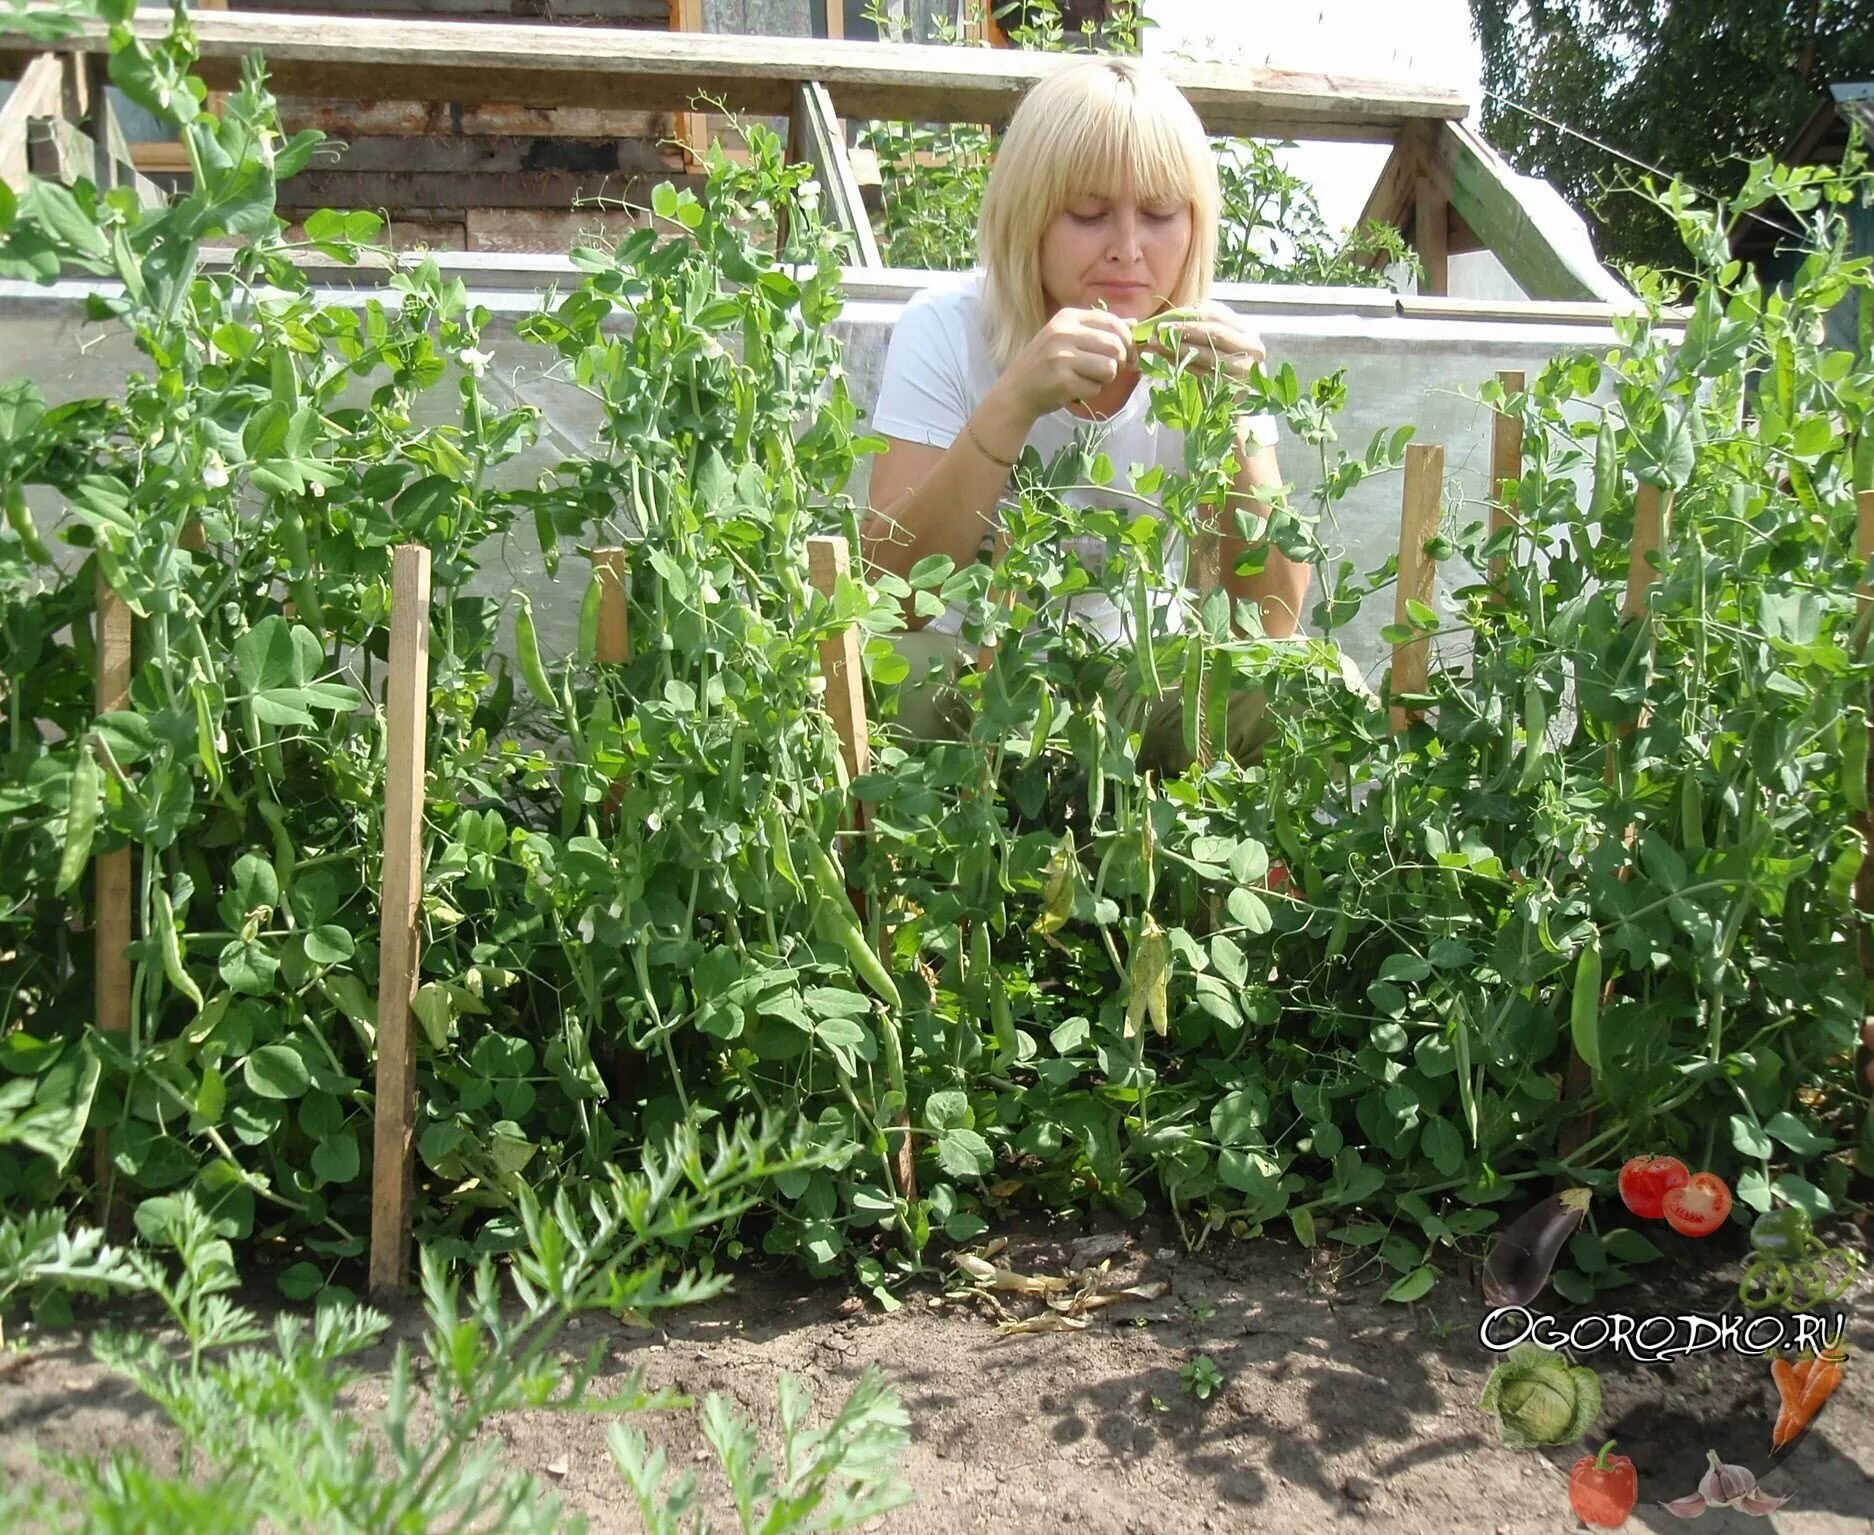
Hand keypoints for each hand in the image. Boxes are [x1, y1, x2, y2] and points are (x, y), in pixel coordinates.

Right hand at [999, 306, 1138, 419]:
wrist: (1016, 391)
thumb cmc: (1045, 364)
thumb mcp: (1068, 338)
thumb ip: (1100, 330)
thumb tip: (1135, 323)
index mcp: (1067, 317)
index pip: (1113, 322)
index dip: (1127, 340)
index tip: (1126, 354)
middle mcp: (1063, 332)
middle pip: (1116, 345)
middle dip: (1120, 362)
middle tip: (1110, 371)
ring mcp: (1061, 356)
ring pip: (1110, 367)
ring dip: (1105, 379)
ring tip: (1089, 379)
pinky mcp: (1062, 381)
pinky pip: (1096, 388)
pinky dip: (1091, 392)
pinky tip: (1075, 389)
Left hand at [1143, 299, 1267, 379]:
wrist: (1234, 402)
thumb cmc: (1221, 367)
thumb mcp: (1216, 343)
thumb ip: (1200, 327)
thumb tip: (1170, 317)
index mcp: (1247, 332)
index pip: (1216, 316)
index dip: (1188, 317)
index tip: (1163, 322)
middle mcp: (1252, 350)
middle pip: (1212, 334)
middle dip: (1182, 332)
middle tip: (1157, 334)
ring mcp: (1244, 371)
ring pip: (1206, 355)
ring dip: (1177, 351)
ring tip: (1156, 348)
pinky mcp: (1234, 390)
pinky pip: (1203, 375)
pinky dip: (1182, 369)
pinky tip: (1166, 364)